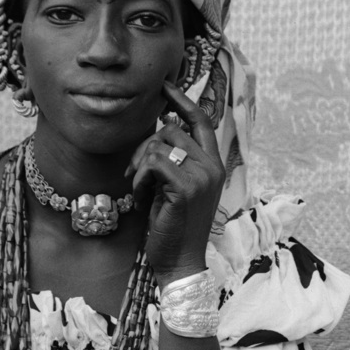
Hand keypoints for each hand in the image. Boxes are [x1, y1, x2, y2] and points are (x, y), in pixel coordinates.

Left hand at [126, 79, 224, 285]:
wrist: (180, 263)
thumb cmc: (173, 228)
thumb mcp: (176, 188)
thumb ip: (174, 160)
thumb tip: (160, 125)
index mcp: (214, 166)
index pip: (201, 121)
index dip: (183, 101)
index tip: (165, 87)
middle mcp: (213, 168)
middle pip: (171, 129)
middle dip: (145, 146)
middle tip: (134, 171)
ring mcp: (202, 177)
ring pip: (161, 143)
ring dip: (140, 165)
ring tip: (140, 189)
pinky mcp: (186, 188)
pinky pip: (154, 162)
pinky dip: (139, 178)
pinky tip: (140, 197)